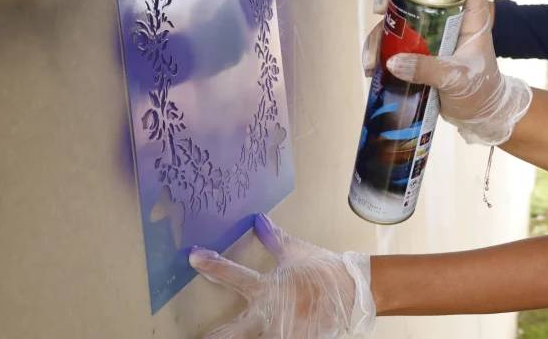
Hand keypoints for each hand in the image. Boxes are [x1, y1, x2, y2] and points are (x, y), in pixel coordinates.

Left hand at [189, 214, 374, 338]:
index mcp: (267, 288)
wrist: (353, 293)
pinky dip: (269, 336)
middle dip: (215, 338)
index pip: (232, 275)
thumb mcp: (298, 253)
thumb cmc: (325, 271)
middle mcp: (268, 314)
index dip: (211, 265)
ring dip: (242, 337)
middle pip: (231, 333)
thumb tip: (259, 220)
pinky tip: (267, 335)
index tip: (194, 257)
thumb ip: (274, 240)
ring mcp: (280, 332)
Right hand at [381, 0, 531, 144]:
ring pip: (401, 15)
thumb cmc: (480, 90)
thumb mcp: (459, 80)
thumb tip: (394, 62)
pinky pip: (394, 40)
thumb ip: (430, 71)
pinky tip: (370, 68)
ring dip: (380, 32)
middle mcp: (451, 17)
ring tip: (371, 60)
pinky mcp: (418, 47)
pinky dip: (380, 51)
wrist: (477, 113)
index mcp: (473, 16)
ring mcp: (432, 30)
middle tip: (379, 8)